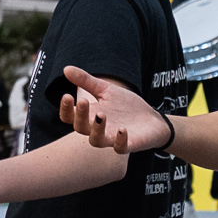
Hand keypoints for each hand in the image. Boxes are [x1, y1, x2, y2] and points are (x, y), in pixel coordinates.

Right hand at [58, 65, 172, 154]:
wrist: (151, 119)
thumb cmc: (126, 106)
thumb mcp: (106, 90)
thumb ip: (87, 81)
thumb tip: (66, 68)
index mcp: (89, 116)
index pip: (69, 117)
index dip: (65, 109)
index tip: (67, 95)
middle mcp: (97, 129)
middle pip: (80, 128)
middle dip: (79, 115)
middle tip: (83, 101)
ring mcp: (112, 138)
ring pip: (96, 141)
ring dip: (97, 129)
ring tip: (101, 115)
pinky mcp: (128, 145)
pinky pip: (120, 148)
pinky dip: (120, 141)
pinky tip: (122, 129)